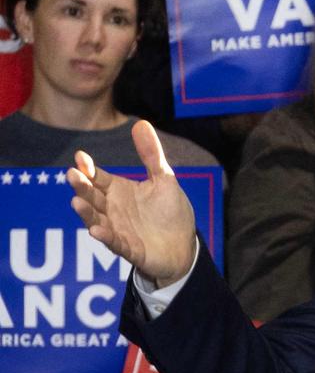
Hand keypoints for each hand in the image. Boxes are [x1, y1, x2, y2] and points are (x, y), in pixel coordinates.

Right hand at [67, 120, 196, 286]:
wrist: (184, 245)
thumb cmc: (170, 212)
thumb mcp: (164, 179)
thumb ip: (151, 154)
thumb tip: (141, 123)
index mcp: (119, 191)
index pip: (98, 177)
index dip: (89, 168)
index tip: (80, 157)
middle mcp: (113, 210)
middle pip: (92, 197)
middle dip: (81, 187)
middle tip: (72, 175)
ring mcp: (118, 230)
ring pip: (96, 220)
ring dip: (86, 212)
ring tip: (77, 202)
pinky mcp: (129, 249)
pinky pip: (114, 243)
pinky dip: (106, 237)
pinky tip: (97, 230)